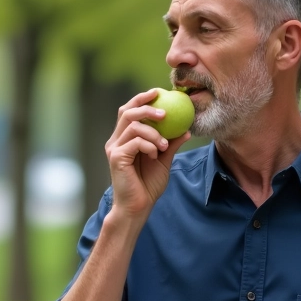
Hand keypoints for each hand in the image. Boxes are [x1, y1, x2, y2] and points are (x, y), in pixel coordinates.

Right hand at [104, 89, 191, 220]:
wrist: (138, 207)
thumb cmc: (148, 185)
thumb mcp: (164, 160)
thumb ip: (171, 144)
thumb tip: (186, 129)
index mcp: (124, 138)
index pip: (129, 110)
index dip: (142, 99)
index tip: (159, 93)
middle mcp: (116, 140)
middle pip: (127, 112)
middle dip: (146, 107)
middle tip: (164, 112)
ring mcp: (114, 148)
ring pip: (133, 126)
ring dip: (153, 132)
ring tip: (164, 144)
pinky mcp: (116, 158)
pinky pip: (135, 142)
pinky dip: (149, 145)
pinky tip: (156, 155)